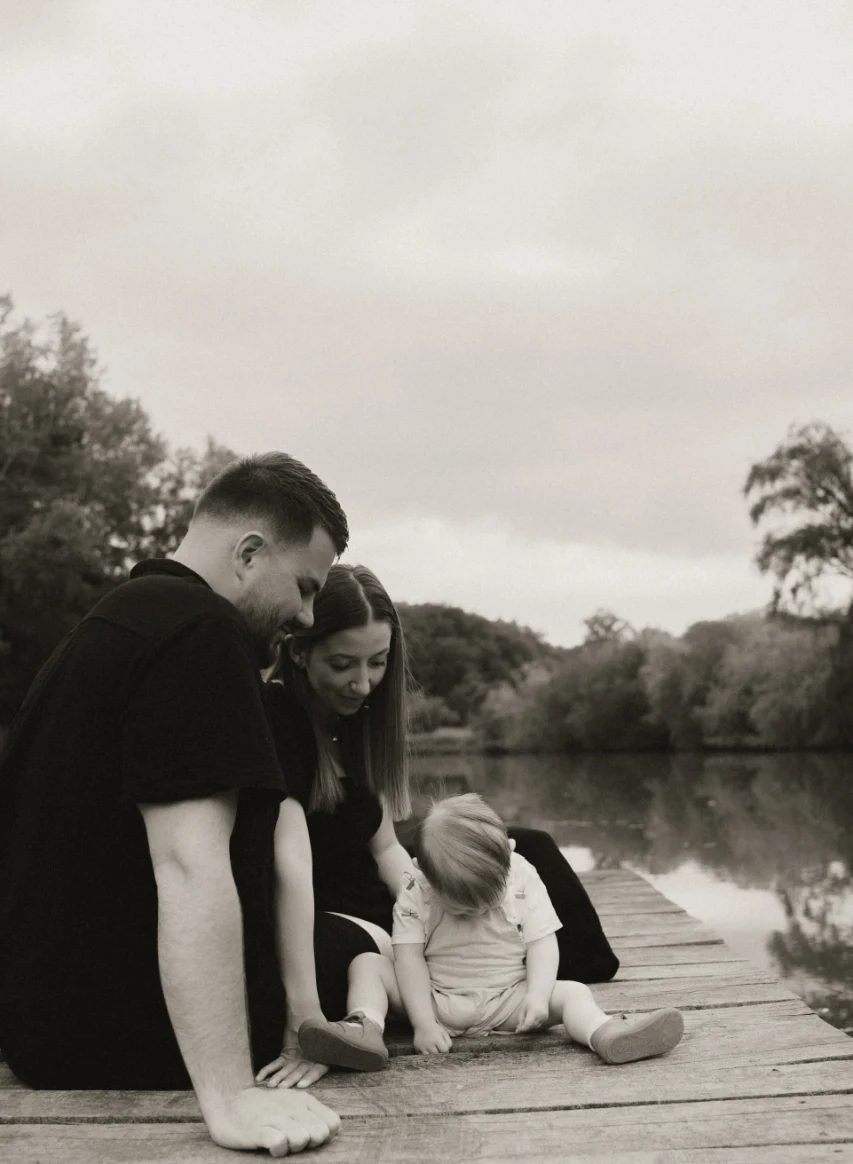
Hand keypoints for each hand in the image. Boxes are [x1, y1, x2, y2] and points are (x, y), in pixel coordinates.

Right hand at [205, 1085, 339, 1156]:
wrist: (227, 1102)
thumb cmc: (264, 1108)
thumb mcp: (291, 1103)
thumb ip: (312, 1114)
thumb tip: (332, 1131)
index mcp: (304, 1100)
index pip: (333, 1124)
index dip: (325, 1136)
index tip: (310, 1137)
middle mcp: (292, 1106)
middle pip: (320, 1135)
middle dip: (310, 1144)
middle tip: (294, 1141)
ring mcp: (275, 1117)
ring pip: (302, 1139)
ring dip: (293, 1147)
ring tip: (280, 1141)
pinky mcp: (258, 1129)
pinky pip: (279, 1143)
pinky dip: (278, 1149)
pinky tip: (270, 1145)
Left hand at [256, 1026, 329, 1089]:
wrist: (306, 1012)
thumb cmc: (317, 1022)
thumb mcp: (324, 1031)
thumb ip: (325, 1040)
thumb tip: (328, 1044)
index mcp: (321, 1058)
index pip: (316, 1072)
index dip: (309, 1078)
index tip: (300, 1085)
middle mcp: (308, 1062)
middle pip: (299, 1073)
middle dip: (290, 1080)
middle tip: (282, 1087)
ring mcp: (296, 1061)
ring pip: (286, 1071)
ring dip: (278, 1077)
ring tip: (270, 1085)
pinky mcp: (286, 1057)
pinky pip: (276, 1064)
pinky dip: (267, 1070)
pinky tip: (259, 1077)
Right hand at [413, 1021, 452, 1053]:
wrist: (422, 1024)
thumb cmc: (435, 1029)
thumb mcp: (444, 1033)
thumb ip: (448, 1043)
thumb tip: (447, 1053)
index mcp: (436, 1038)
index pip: (444, 1050)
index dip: (445, 1050)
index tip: (444, 1048)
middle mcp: (428, 1043)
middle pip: (437, 1054)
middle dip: (439, 1052)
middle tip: (438, 1048)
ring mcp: (422, 1046)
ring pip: (430, 1057)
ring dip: (432, 1054)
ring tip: (432, 1049)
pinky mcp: (417, 1048)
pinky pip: (423, 1056)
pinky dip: (426, 1054)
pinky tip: (427, 1049)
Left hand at [515, 991, 550, 1032]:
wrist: (540, 993)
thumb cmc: (529, 999)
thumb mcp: (523, 1008)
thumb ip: (521, 1018)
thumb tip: (519, 1028)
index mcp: (534, 1012)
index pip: (528, 1024)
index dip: (522, 1029)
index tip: (517, 1031)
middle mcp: (540, 1015)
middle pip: (531, 1027)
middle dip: (525, 1028)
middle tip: (518, 1028)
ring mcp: (544, 1017)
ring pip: (535, 1027)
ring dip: (529, 1027)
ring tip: (523, 1024)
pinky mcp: (546, 1018)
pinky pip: (539, 1024)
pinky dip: (534, 1025)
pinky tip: (529, 1022)